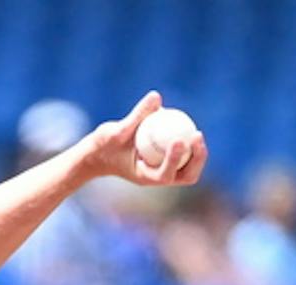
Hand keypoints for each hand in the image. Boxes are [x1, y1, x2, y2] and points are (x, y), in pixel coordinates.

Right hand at [77, 90, 207, 187]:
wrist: (97, 155)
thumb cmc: (103, 146)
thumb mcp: (115, 131)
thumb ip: (136, 116)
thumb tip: (156, 96)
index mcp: (146, 177)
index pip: (166, 175)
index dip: (176, 159)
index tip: (179, 140)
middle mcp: (157, 176)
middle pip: (187, 176)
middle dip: (197, 159)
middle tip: (197, 135)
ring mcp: (163, 170)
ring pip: (188, 167)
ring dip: (197, 152)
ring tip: (197, 133)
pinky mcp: (164, 160)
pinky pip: (182, 153)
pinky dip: (186, 141)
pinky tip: (187, 124)